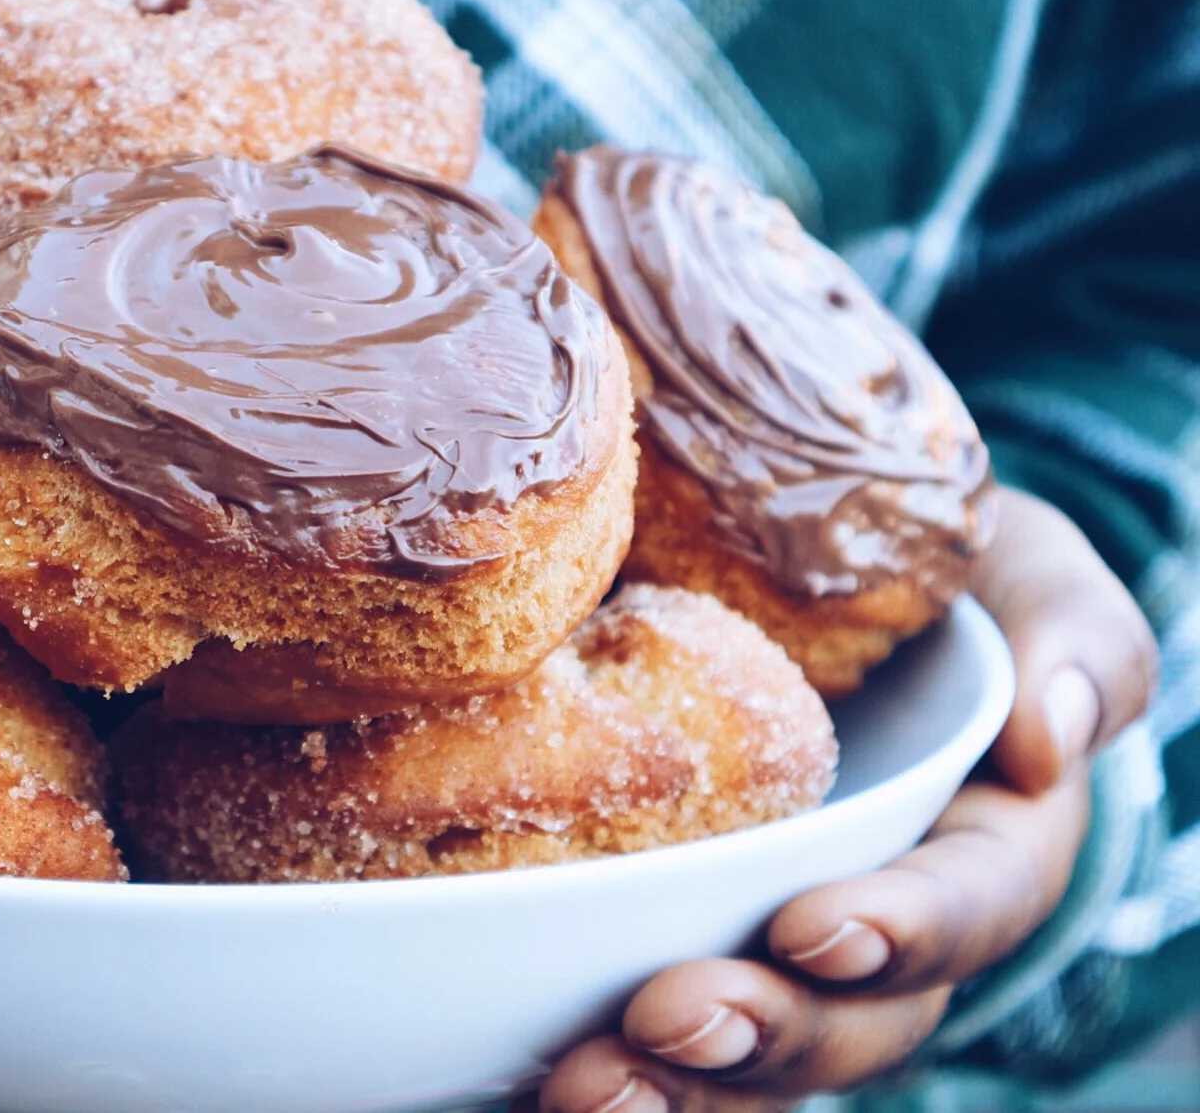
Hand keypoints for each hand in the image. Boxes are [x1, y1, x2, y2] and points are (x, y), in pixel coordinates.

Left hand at [529, 487, 1158, 1112]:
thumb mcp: (1017, 567)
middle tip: (669, 1018)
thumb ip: (1070, 635)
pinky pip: (664, 1043)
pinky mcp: (688, 941)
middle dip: (769, 1032)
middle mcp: (889, 921)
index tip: (812, 927)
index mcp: (985, 839)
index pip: (968, 903)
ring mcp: (785, 949)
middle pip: (855, 1015)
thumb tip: (1050, 740)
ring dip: (679, 1089)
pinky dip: (614, 1070)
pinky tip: (533, 1077)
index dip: (903, 930)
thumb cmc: (931, 559)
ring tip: (588, 1086)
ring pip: (757, 1058)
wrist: (800, 544)